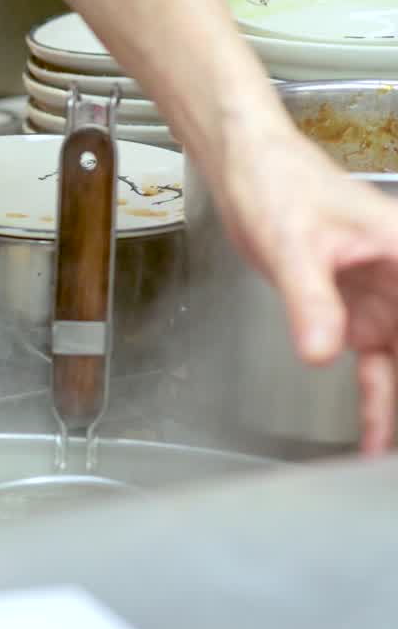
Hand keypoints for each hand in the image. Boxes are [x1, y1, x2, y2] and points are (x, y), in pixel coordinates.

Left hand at [210, 129, 397, 454]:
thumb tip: (323, 353)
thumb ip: (310, 300)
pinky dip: (377, 402)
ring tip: (384, 458)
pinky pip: (377, 368)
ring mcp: (385, 302)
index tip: (396, 430)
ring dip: (396, 409)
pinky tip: (375, 440)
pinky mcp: (355, 314)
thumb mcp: (291, 245)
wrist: (247, 170)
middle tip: (389, 457)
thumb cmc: (277, 185)